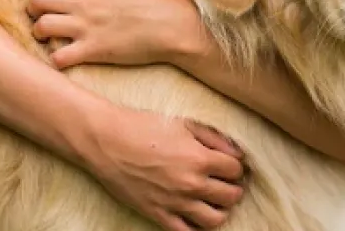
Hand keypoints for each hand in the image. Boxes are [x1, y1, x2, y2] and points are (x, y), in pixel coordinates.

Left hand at [28, 0, 206, 69]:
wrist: (176, 26)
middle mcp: (84, 3)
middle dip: (35, 8)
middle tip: (42, 15)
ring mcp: (87, 27)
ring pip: (41, 27)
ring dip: (40, 33)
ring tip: (48, 37)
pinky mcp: (93, 50)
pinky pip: (59, 57)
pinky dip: (56, 59)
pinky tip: (65, 58)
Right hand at [82, 106, 245, 229]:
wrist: (106, 141)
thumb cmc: (143, 126)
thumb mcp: (183, 123)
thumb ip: (214, 138)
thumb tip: (237, 152)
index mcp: (199, 158)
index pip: (236, 170)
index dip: (235, 166)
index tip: (229, 164)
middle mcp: (190, 183)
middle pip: (231, 196)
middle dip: (232, 188)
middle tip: (224, 181)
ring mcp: (174, 202)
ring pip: (215, 220)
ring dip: (220, 210)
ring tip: (213, 200)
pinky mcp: (157, 214)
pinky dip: (195, 227)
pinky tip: (194, 214)